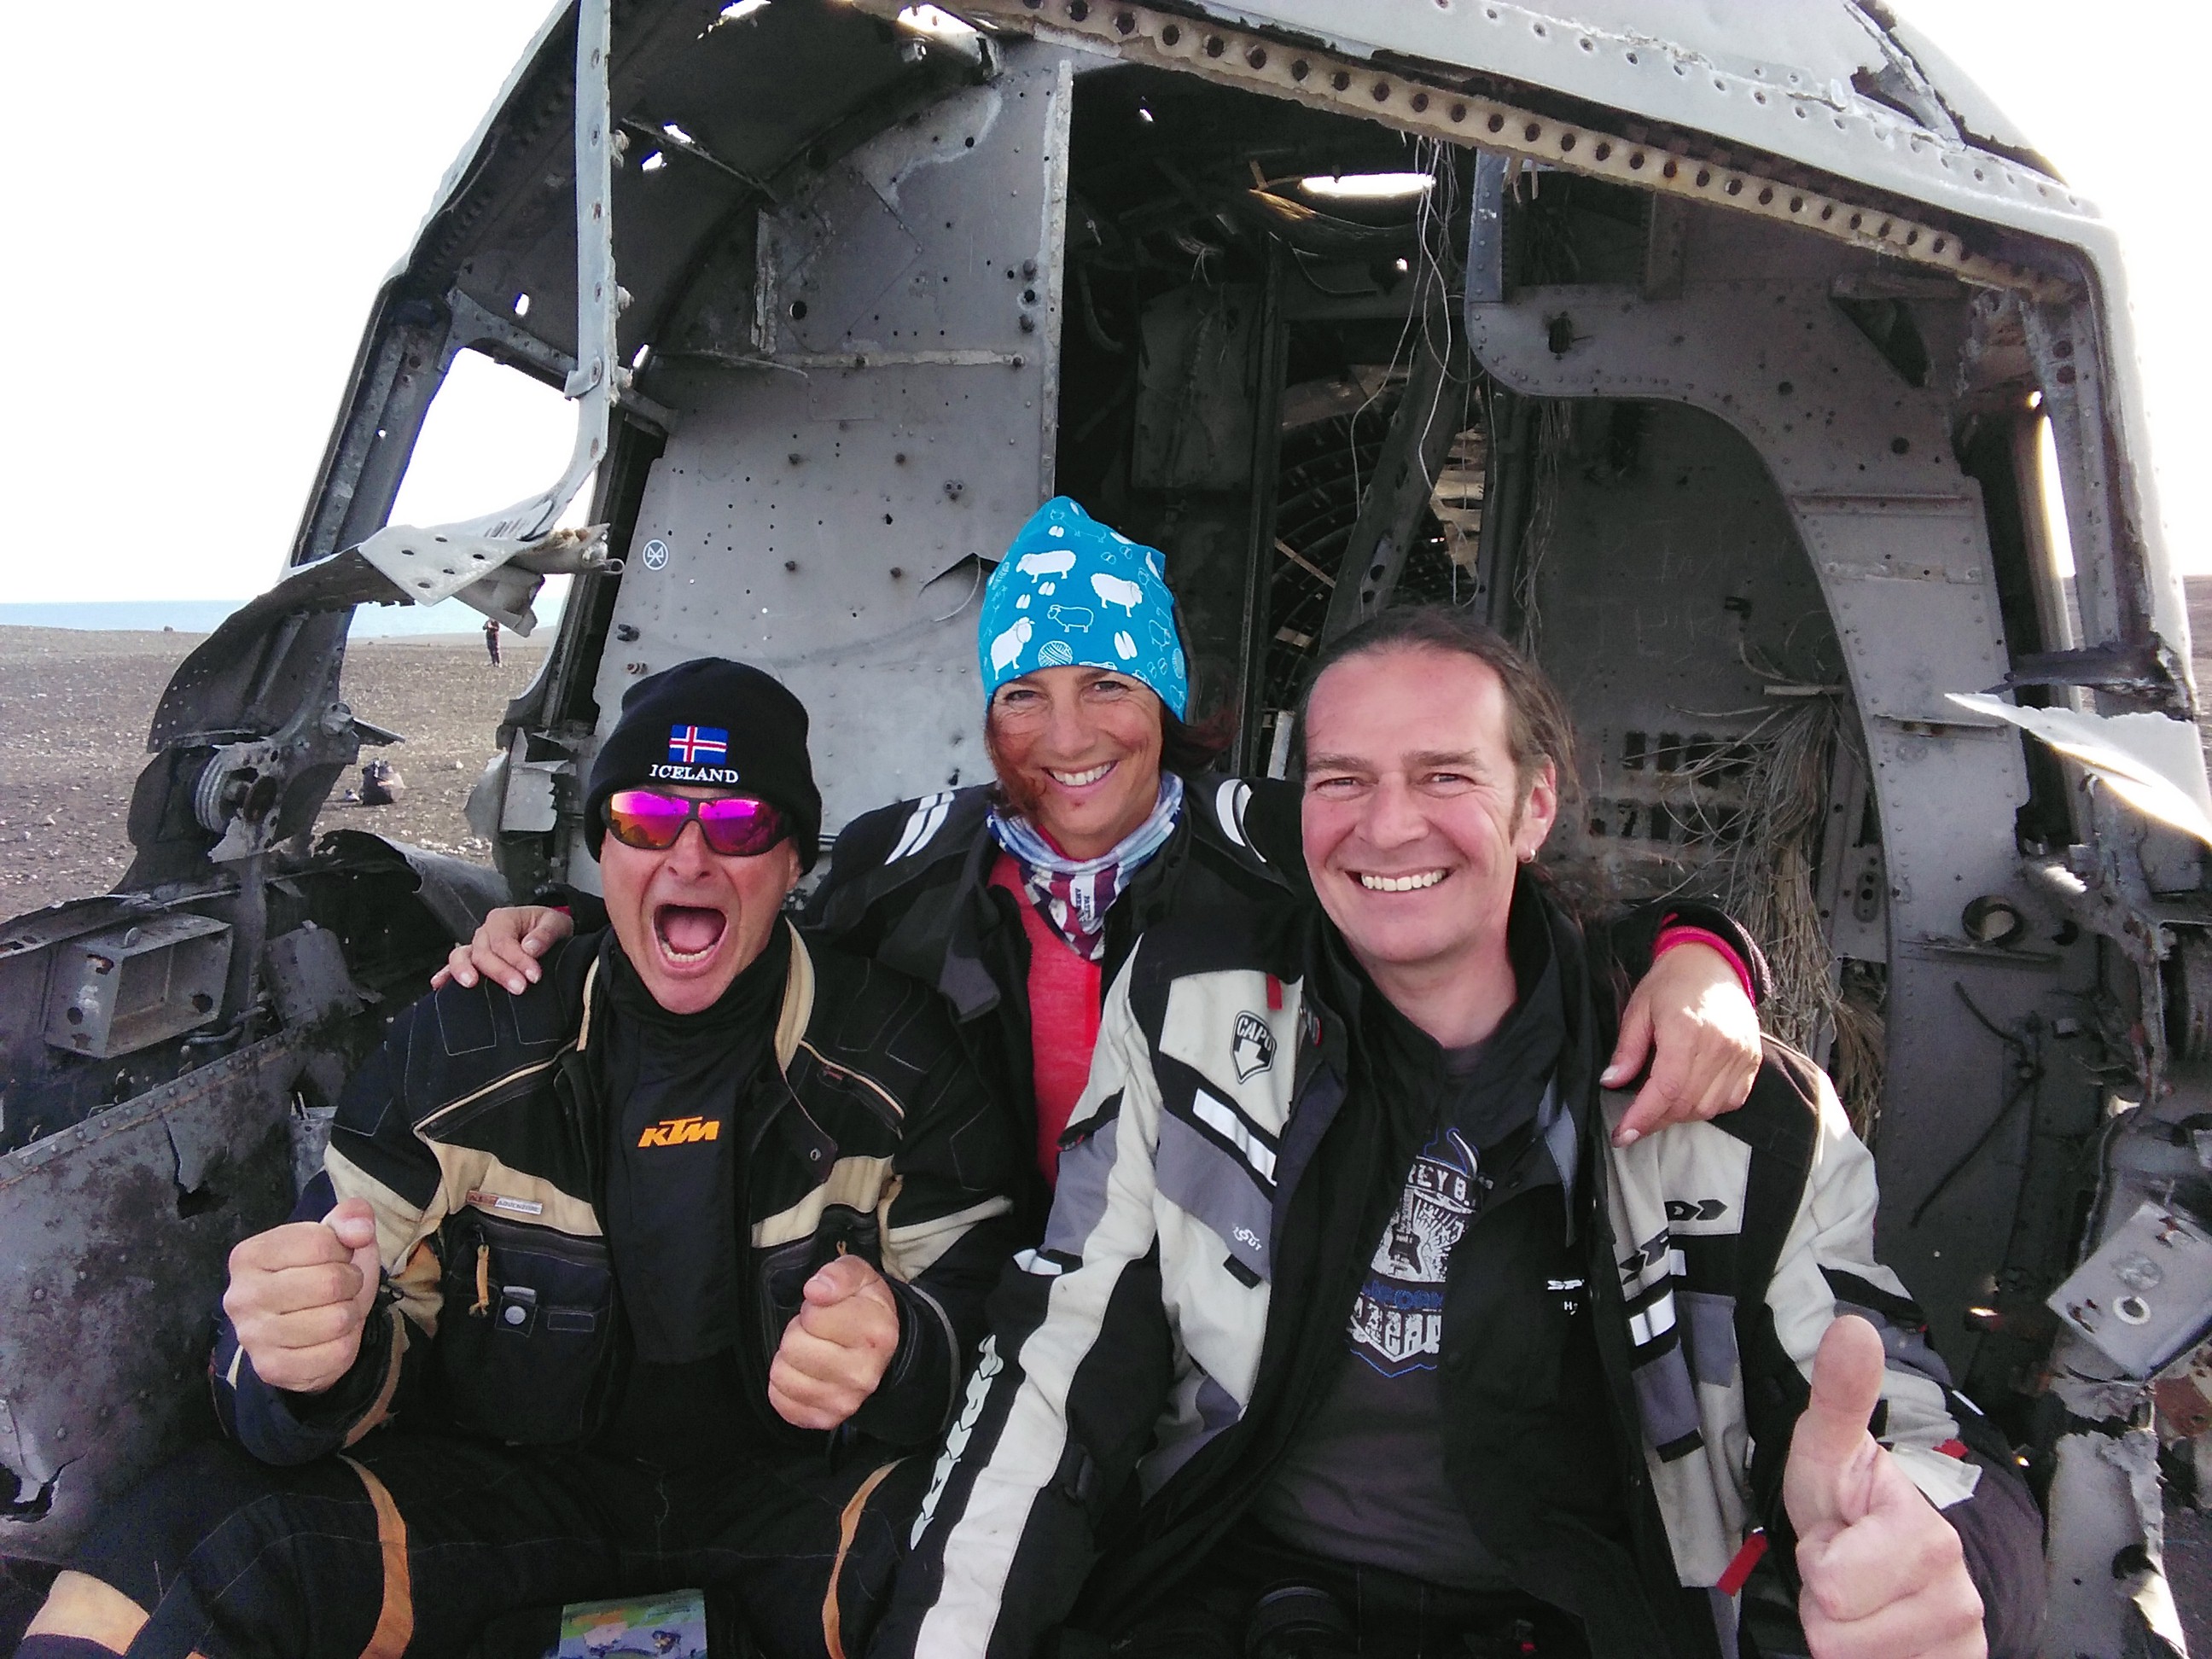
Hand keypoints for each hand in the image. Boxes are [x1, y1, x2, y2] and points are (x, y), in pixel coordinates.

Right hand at [223, 1198, 381, 1393]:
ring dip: (349, 1315)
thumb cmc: (319, 1274)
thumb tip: (360, 1230)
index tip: (335, 1259)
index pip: (320, 1243)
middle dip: (350, 1283)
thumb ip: (351, 1217)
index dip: (343, 1251)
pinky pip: (335, 1354)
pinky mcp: (271, 1369)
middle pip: (330, 1282)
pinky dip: (345, 1345)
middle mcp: (241, 1296)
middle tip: (341, 1289)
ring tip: (334, 1311)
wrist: (306, 1332)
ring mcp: (252, 1336)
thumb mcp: (336, 1238)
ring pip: (335, 1320)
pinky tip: (328, 1339)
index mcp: (249, 1255)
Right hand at [431, 905, 571, 993]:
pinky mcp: (473, 960)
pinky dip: (445, 974)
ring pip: (461, 956)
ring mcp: (475, 946)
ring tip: (471, 985)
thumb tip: (530, 948)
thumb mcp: (556, 923)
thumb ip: (546, 933)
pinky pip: (453, 966)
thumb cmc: (548, 927)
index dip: (517, 959)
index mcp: (503, 919)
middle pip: (483, 952)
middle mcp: (485, 932)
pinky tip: (438, 986)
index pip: (504, 941)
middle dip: (500, 972)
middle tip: (519, 988)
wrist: (545, 933)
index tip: (534, 976)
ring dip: (464, 970)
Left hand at [768, 1256, 900, 1429]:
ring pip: (782, 1375)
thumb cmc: (864, 1308)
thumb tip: (816, 1290)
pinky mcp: (826, 1419)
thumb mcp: (859, 1276)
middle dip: (799, 1333)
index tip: (828, 1311)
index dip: (813, 1308)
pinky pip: (781, 1401)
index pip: (813, 1316)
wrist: (883, 1352)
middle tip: (817, 1332)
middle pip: (793, 1346)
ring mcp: (846, 1401)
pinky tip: (805, 1373)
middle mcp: (864, 1374)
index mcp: (876, 1334)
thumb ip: (839, 1274)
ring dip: (790, 1358)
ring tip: (812, 1351)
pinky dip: (785, 1385)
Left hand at [1603, 942, 1761, 1145]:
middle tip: (1633, 1125)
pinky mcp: (1752, 1060)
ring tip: (1658, 1111)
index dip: (1643, 1117)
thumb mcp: (1639, 1009)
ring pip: (1708, 1108)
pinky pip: (1731, 1101)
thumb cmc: (1671, 983)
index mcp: (1686, 1031)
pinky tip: (1688, 1100)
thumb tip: (1611, 1083)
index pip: (1665, 1089)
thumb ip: (1628, 1049)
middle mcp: (1719, 1046)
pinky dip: (1707, 1108)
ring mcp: (1741, 1055)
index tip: (1622, 1135)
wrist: (1713, 963)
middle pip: (1686, 1104)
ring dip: (1679, 1117)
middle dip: (1656, 1121)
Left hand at [1785, 1317, 1984, 1658]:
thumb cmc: (1858, 1504)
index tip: (1840, 1533)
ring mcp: (1959, 1646)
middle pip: (1834, 1634)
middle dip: (1827, 1599)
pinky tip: (1878, 1631)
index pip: (1829, 1584)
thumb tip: (1853, 1328)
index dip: (1818, 1558)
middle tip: (1848, 1566)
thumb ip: (1840, 1394)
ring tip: (1862, 1596)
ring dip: (1844, 1632)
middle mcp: (1957, 1602)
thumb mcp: (1832, 1448)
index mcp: (1927, 1541)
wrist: (1902, 1559)